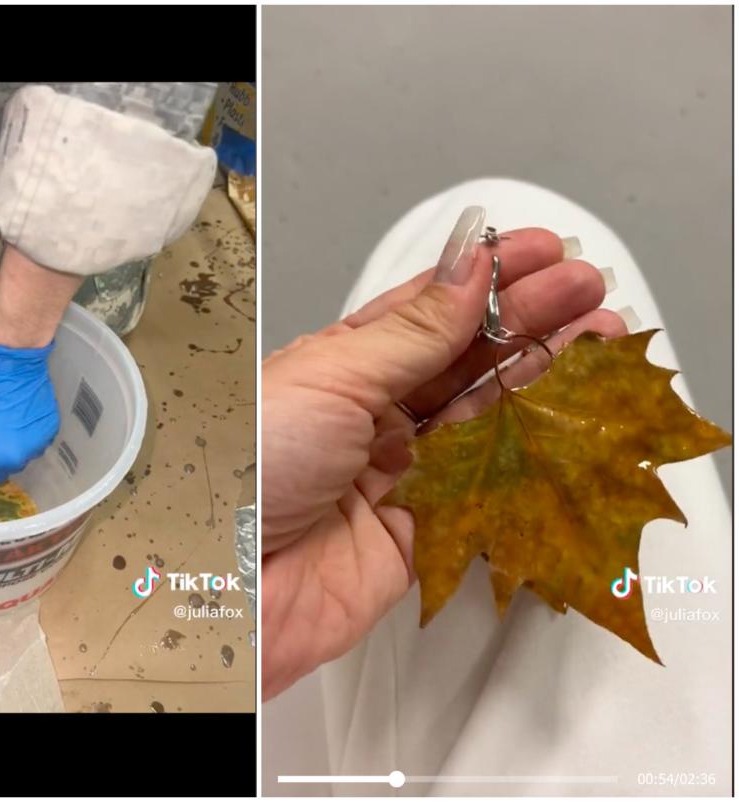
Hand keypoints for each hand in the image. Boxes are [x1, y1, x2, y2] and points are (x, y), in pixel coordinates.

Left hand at [0, 306, 59, 486]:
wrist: (8, 360)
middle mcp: (10, 459)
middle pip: (3, 469)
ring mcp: (33, 446)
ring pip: (23, 454)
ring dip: (16, 445)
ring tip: (10, 423)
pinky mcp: (49, 431)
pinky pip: (37, 440)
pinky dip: (31, 432)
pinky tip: (24, 415)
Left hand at [261, 208, 626, 698]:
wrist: (236, 586)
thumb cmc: (262, 465)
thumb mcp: (331, 379)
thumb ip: (412, 332)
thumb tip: (470, 266)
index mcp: (342, 367)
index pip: (424, 310)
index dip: (482, 278)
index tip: (538, 249)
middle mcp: (376, 414)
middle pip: (464, 357)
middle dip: (525, 317)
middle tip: (585, 283)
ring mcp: (405, 470)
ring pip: (486, 412)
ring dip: (541, 371)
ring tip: (600, 331)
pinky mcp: (427, 529)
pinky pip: (490, 483)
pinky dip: (535, 447)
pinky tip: (573, 411)